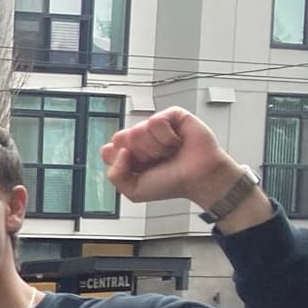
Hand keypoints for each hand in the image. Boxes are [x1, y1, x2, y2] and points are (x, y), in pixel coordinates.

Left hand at [99, 108, 250, 210]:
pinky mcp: (171, 116)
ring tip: (169, 152)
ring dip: (155, 148)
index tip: (139, 170)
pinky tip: (177, 142)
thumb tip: (121, 151)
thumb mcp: (133, 191)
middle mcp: (139, 138)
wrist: (199, 178)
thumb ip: (114, 175)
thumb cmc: (171, 183)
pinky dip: (166, 137)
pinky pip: (155, 121)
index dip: (121, 162)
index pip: (107, 150)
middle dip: (139, 155)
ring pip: (137, 130)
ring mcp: (155, 127)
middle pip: (120, 138)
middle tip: (157, 161)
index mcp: (128, 154)